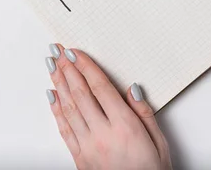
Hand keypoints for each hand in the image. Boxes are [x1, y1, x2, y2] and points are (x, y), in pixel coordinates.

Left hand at [45, 44, 171, 169]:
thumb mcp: (159, 142)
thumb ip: (143, 113)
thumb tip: (131, 89)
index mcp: (125, 126)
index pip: (100, 88)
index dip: (86, 67)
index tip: (75, 52)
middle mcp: (103, 134)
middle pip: (81, 94)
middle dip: (67, 70)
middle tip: (58, 52)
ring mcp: (88, 147)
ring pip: (69, 109)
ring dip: (59, 85)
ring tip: (52, 66)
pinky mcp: (80, 158)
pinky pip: (64, 129)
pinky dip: (57, 110)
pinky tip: (53, 97)